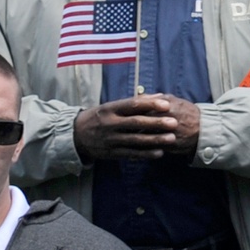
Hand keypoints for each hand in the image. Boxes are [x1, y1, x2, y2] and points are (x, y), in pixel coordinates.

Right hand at [73, 95, 200, 161]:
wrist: (75, 135)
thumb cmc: (99, 117)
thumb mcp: (111, 107)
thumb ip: (135, 102)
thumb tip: (160, 96)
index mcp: (110, 109)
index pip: (132, 105)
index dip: (150, 104)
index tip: (166, 105)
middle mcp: (110, 123)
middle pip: (136, 123)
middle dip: (156, 123)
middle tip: (174, 122)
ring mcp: (110, 139)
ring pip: (136, 140)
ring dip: (155, 139)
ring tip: (172, 138)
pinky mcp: (111, 153)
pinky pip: (131, 153)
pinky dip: (146, 154)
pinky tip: (160, 153)